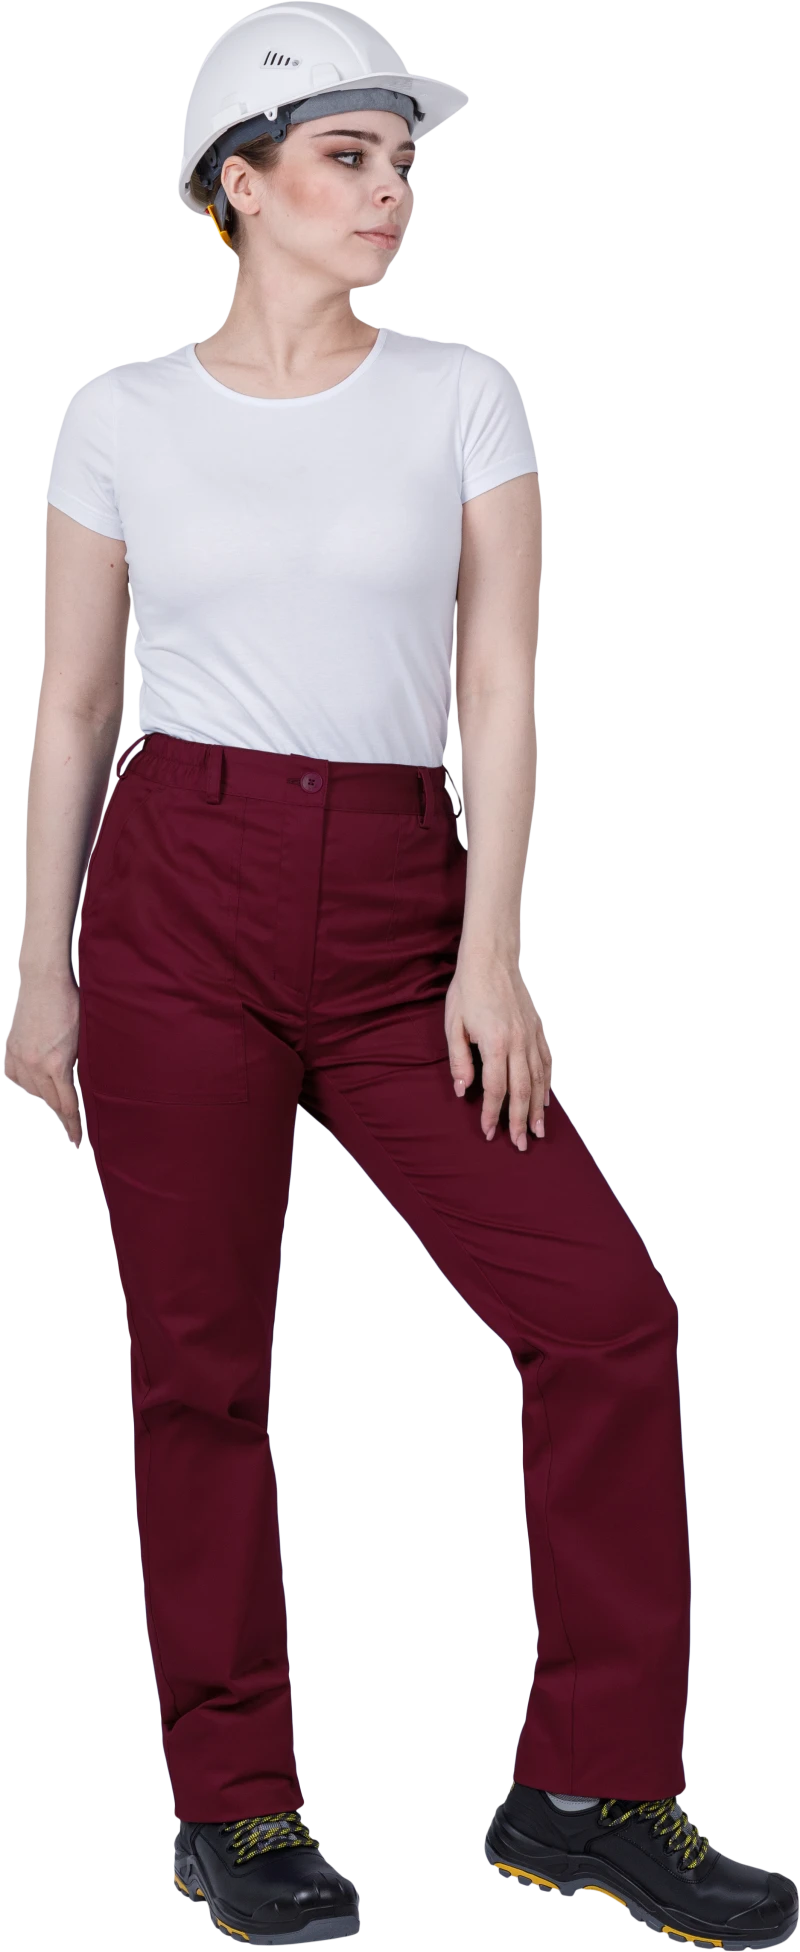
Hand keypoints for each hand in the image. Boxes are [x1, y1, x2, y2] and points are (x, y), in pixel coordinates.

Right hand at [4, 967, 83, 1146]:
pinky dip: (27, 1080)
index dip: (74, 1124)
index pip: (67, 1105)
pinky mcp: (11, 1049)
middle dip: (62, 1109)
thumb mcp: (84, 1040)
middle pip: (50, 1100)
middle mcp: (35, 1065)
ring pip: (32, 1090)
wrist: (44, 982)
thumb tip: (84, 1088)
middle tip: (72, 1119)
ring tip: (56, 1085)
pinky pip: (16, 1077)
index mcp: (57, 1064)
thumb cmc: (70, 1004)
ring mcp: (20, 1057)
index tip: (77, 1140)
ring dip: (45, 1092)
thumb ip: (80, 1066)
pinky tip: (36, 1076)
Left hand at [445, 951, 551, 1149]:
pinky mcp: (536, 1030)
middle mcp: (517, 1042)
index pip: (495, 1088)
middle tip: (520, 1144)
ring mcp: (530, 1036)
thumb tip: (463, 1089)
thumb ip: (459, 1060)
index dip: (492, 1113)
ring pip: (538, 1080)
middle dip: (520, 1121)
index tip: (489, 1131)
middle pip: (522, 1090)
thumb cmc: (469, 990)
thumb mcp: (453, 1025)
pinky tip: (545, 1100)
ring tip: (537, 1131)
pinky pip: (545, 1063)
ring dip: (538, 1109)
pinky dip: (546, 1084)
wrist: (491, 959)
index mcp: (495, 1042)